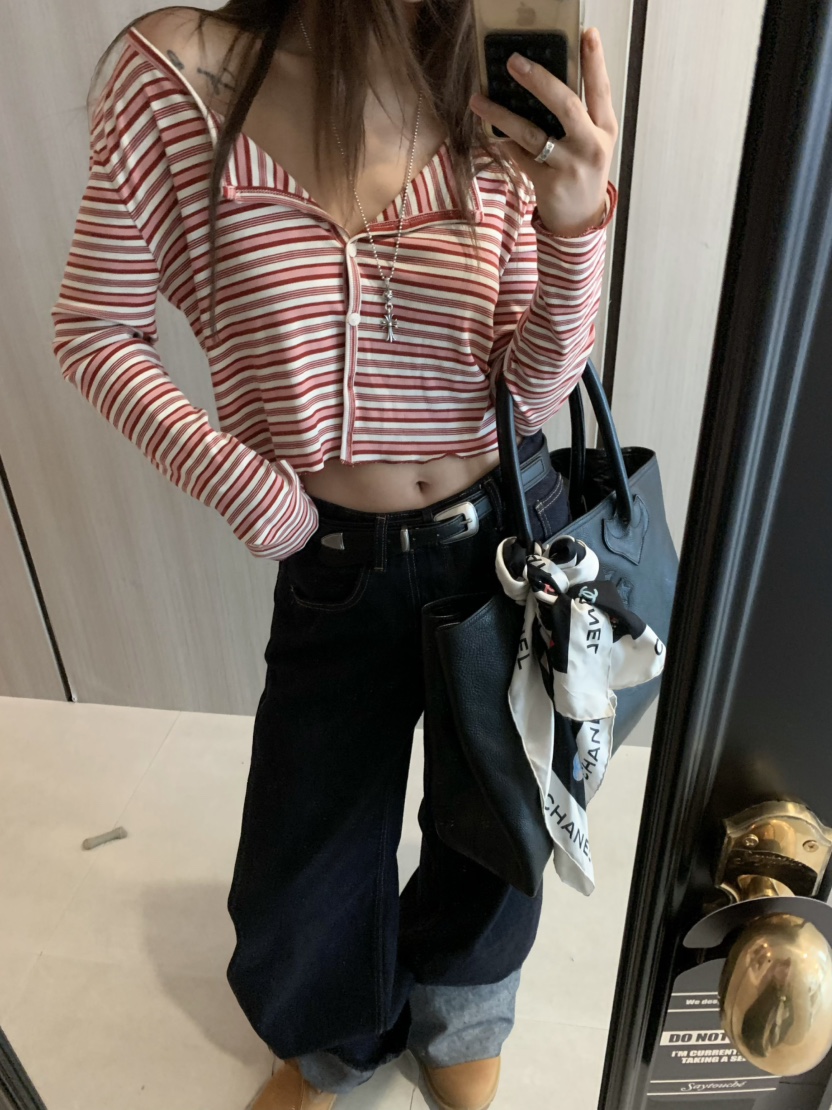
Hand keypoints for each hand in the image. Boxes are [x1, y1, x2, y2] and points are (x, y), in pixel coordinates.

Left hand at [469, 28, 618, 236]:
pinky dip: (504, 144)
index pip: (601, 89)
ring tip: (478, 99)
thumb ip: (578, 116)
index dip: (595, 61)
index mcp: (604, 129)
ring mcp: (569, 166)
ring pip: (532, 132)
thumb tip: (542, 82)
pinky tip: (491, 133)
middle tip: (514, 62)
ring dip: (501, 114)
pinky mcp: (548, 183)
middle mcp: (590, 145)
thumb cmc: (582, 172)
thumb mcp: (591, 142)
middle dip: (538, 80)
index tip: (587, 33)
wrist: (580, 221)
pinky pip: (519, 156)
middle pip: (565, 104)